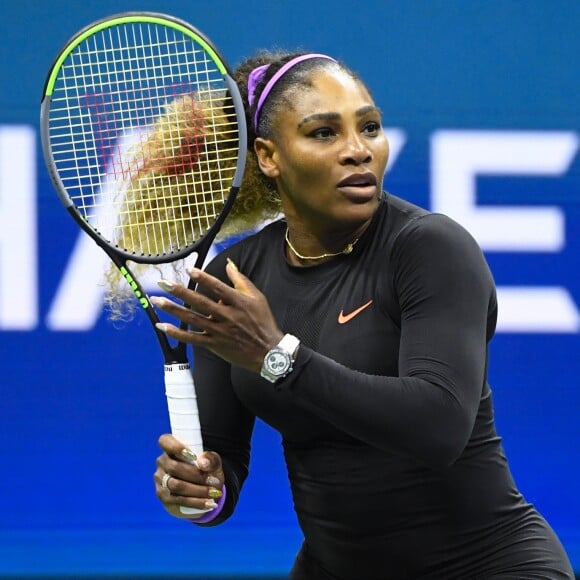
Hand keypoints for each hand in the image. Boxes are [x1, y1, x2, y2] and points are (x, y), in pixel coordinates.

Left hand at [150, 259, 282, 371]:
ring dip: (173, 309)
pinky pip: (192, 338)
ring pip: (192, 319)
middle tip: (163, 283)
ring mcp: (219, 331)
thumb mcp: (257, 297)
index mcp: (238, 302)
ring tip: (157, 300)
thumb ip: (241, 280)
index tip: (189, 269)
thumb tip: (229, 264)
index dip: (203, 277)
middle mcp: (227, 316)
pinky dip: (176, 333)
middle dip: (180, 292)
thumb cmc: (263, 322)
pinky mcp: (214, 344)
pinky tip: (163, 326)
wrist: (268, 351)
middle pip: (200, 302)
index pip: (218, 287)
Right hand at [154, 434, 224, 517]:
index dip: (176, 447)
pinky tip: (209, 503)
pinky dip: (195, 502)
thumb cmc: (206, 468)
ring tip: (214, 492)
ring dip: (197, 490)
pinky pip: (177, 500)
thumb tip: (203, 463)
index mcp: (171, 447)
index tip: (193, 455)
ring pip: (176, 485)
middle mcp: (162, 462)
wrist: (202, 487)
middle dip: (196, 476)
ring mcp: (160, 479)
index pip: (165, 441)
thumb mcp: (213, 462)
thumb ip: (211, 459)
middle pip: (174, 468)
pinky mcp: (163, 495)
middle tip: (214, 481)